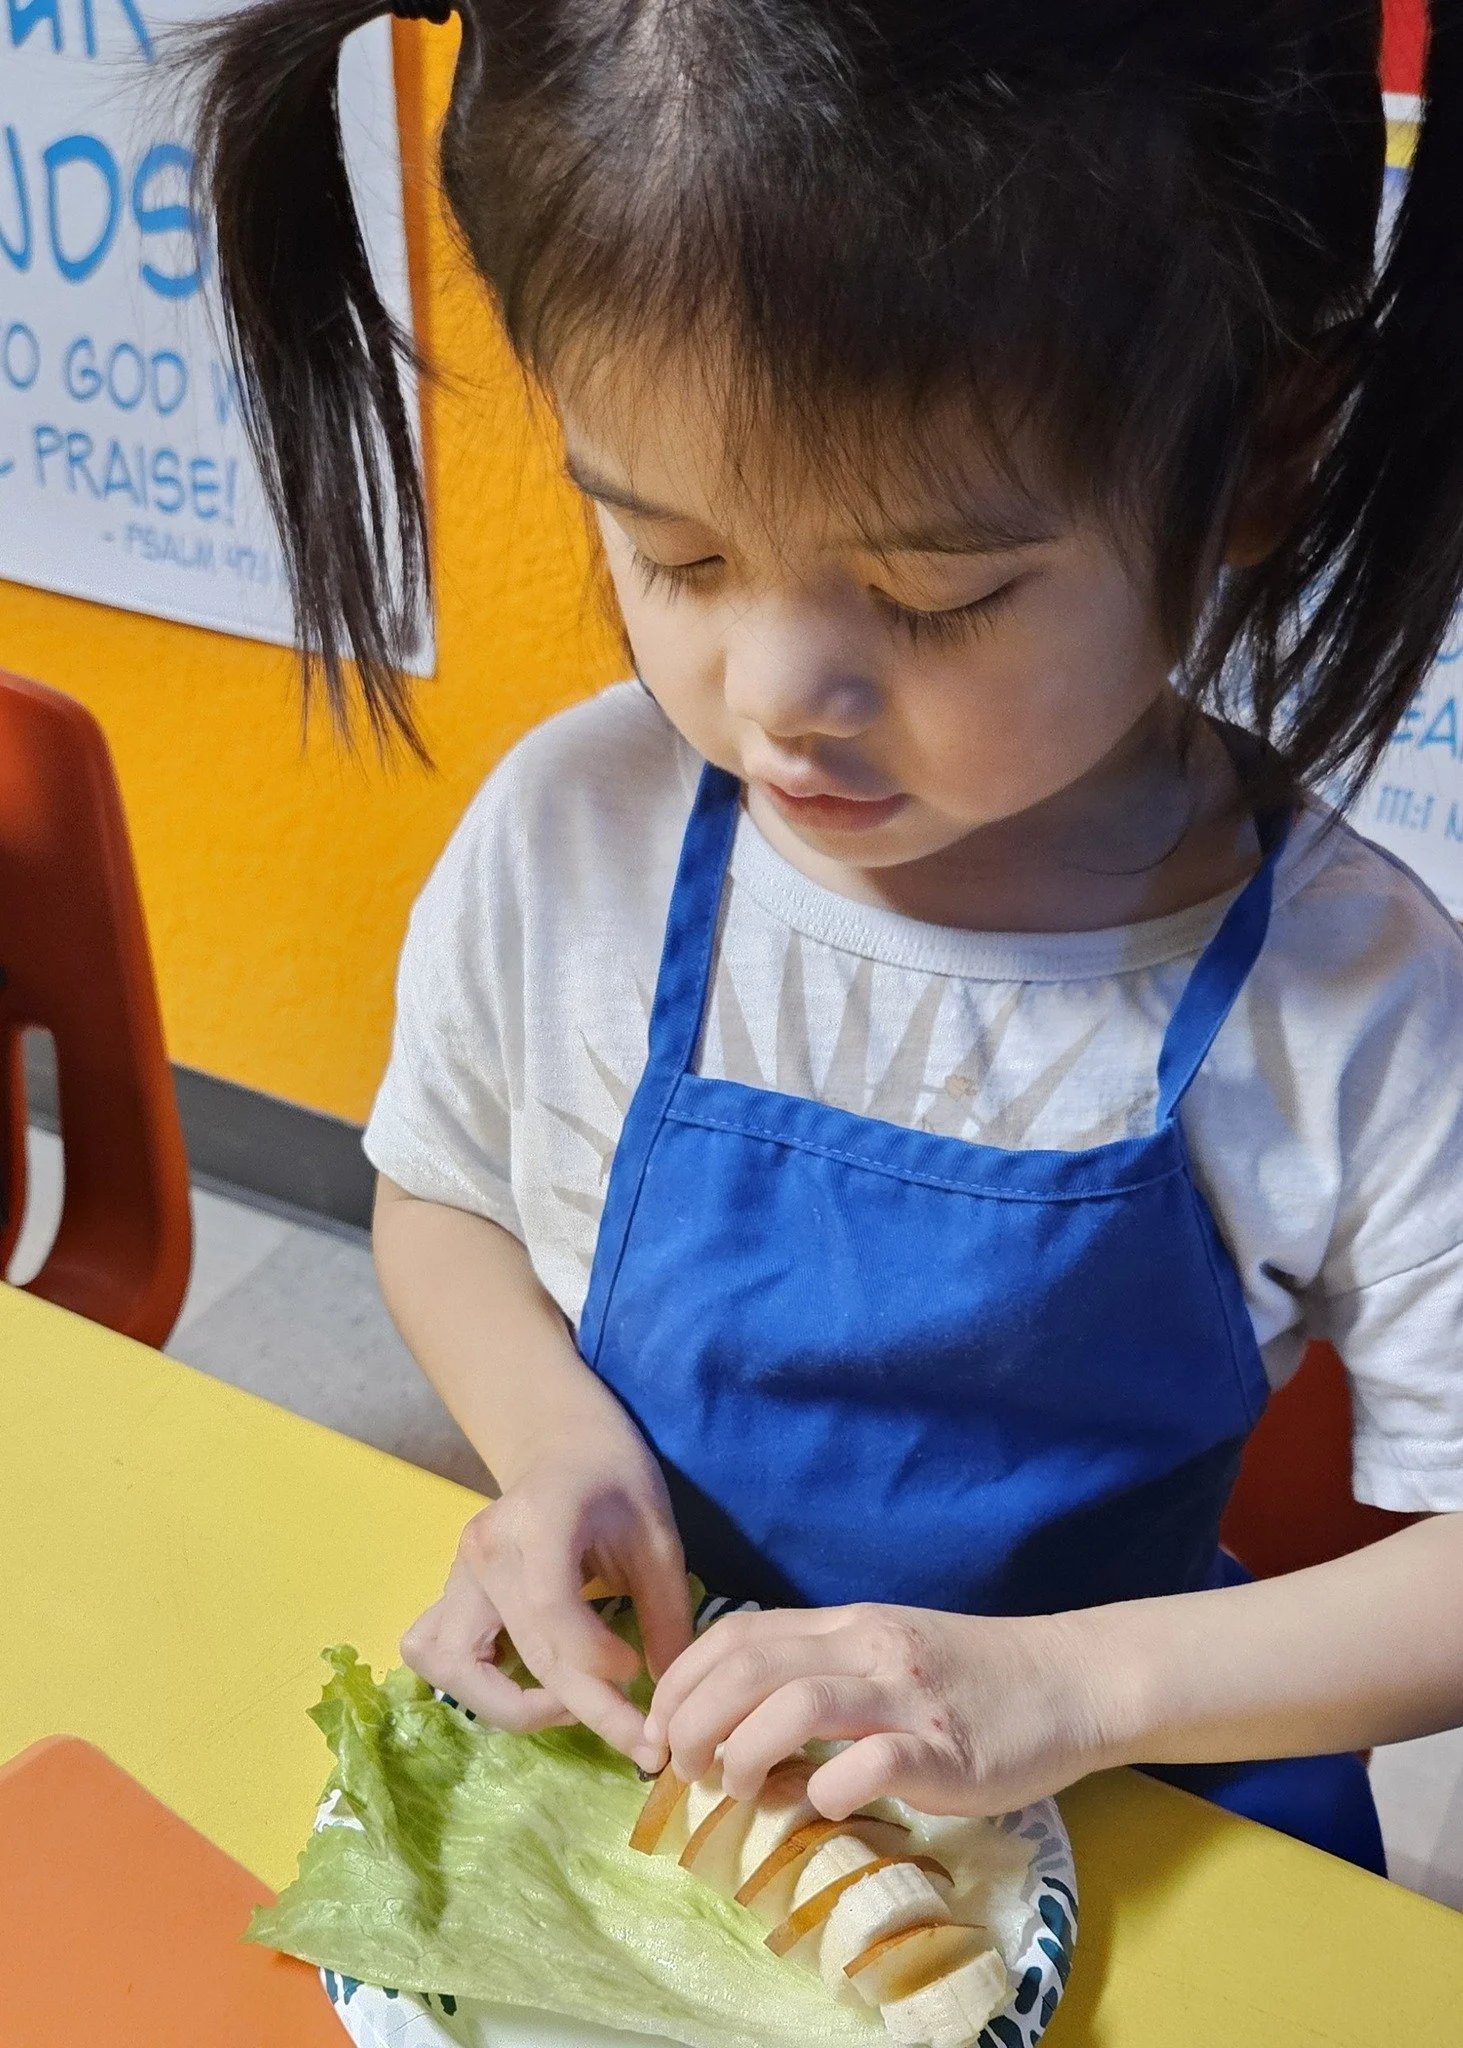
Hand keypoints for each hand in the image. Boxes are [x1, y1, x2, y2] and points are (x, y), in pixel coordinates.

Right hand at [401, 1419, 691, 1769]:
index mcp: (539, 1518)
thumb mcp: (659, 1538)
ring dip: (507, 1703)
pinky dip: (474, 1686)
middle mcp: (484, 1548)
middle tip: (637, 1738)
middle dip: (584, 1708)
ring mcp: (457, 1571)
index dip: (595, 1658)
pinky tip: (528, 1684)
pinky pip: (435, 1654)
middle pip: (523, 1653)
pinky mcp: (449, 1592)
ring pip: (450, 1665)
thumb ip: (667, 1615)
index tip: (637, 1673)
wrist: (566, 1449)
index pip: (550, 1607)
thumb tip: (667, 1694)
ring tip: (569, 1704)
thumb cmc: (617, 1485)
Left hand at [644, 1601, 1119, 1817]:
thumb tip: (738, 1713)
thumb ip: (822, 1667)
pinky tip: (822, 1807)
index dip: (681, 1679)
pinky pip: (869, 1766)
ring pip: (797, 1705)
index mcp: (848, 1624)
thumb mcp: (887, 1649)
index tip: (655, 1725)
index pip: (739, 1633)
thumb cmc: (973, 1676)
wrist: (1070, 1681)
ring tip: (733, 1787)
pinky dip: (829, 1790)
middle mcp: (870, 1649)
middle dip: (693, 1718)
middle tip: (678, 1765)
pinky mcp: (946, 1750)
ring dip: (744, 1751)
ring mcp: (908, 1698)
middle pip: (751, 1666)